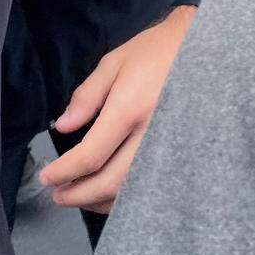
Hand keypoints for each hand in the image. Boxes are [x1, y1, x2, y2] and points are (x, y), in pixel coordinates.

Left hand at [40, 7, 195, 213]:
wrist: (206, 52)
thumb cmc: (157, 52)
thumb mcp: (114, 63)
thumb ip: (87, 96)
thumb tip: (62, 126)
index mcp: (130, 110)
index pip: (91, 155)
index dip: (65, 172)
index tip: (48, 178)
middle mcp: (152, 137)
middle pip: (111, 182)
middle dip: (79, 195)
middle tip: (58, 195)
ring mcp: (171, 151)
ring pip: (133, 192)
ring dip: (102, 201)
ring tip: (79, 197)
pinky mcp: (183, 157)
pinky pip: (151, 188)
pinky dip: (127, 198)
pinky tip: (111, 195)